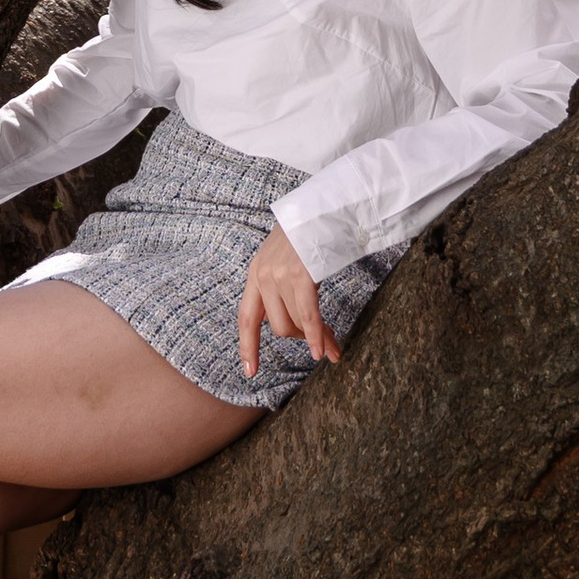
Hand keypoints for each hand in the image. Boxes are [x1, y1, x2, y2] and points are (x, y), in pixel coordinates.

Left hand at [237, 221, 338, 379]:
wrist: (319, 206)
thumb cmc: (307, 232)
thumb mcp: (282, 259)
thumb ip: (279, 286)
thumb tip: (290, 322)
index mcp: (256, 274)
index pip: (247, 318)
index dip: (248, 346)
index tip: (250, 372)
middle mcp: (263, 276)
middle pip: (279, 327)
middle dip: (301, 338)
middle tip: (320, 342)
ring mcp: (280, 276)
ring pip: (295, 324)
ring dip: (315, 338)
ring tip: (331, 347)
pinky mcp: (301, 276)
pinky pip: (309, 316)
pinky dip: (317, 336)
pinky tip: (325, 351)